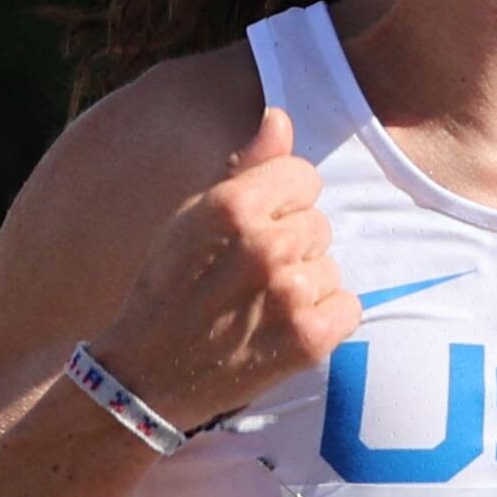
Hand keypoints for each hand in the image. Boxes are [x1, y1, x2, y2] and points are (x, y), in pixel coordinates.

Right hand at [88, 106, 361, 431]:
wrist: (147, 378)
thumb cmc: (167, 291)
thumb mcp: (190, 218)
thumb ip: (244, 167)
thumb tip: (280, 118)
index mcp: (232, 206)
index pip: (303, 176)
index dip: (281, 202)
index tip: (251, 230)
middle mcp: (266, 245)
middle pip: (318, 222)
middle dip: (291, 245)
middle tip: (246, 276)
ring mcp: (292, 294)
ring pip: (330, 265)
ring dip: (305, 284)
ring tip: (259, 306)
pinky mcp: (311, 339)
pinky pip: (349, 305)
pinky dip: (324, 318)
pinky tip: (282, 329)